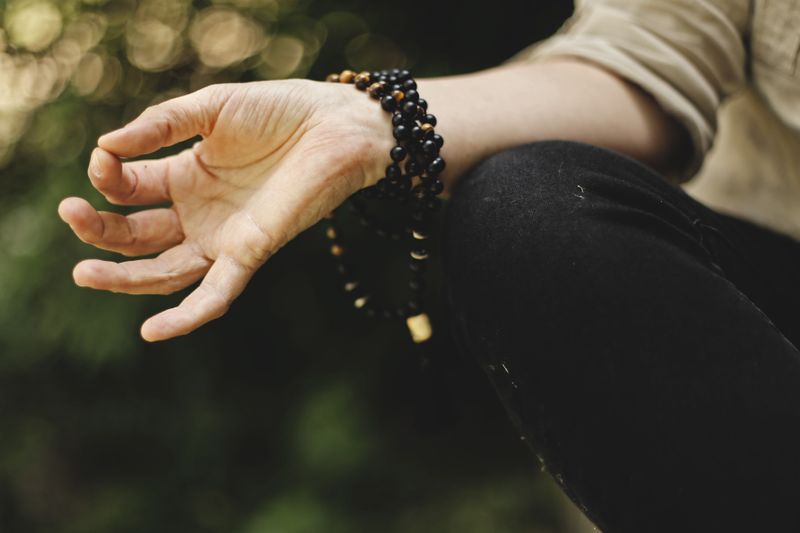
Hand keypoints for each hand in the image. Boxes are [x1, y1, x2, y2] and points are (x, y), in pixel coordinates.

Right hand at [58, 79, 392, 340]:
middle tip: (69, 215)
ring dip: (123, 278)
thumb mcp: (210, 109)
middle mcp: (199, 213)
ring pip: (164, 271)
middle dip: (100, 231)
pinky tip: (152, 332)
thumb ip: (161, 125)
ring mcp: (223, 237)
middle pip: (137, 236)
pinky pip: (216, 293)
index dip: (108, 178)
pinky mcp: (251, 253)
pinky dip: (187, 315)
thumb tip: (106, 146)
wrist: (336, 126)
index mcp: (184, 177)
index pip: (129, 189)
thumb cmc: (279, 111)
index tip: (102, 160)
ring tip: (83, 273)